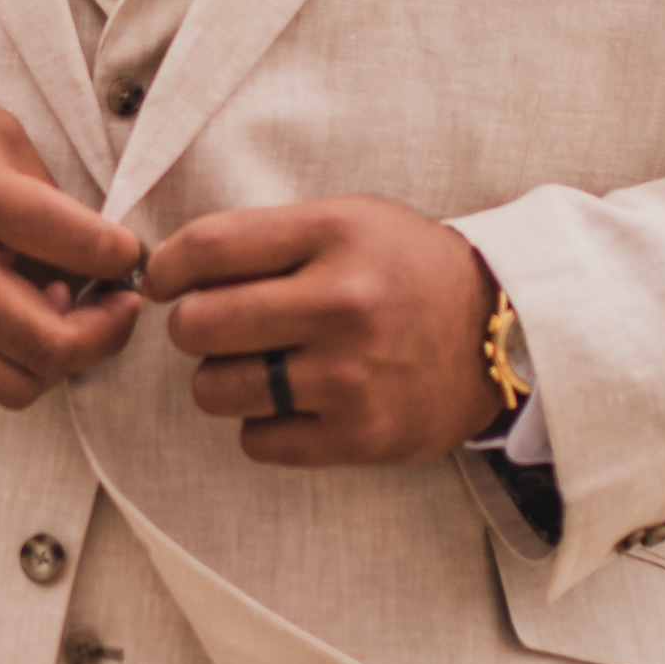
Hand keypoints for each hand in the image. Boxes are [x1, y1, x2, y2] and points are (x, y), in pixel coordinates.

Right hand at [0, 77, 142, 408]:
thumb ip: (49, 198)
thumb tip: (96, 260)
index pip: (88, 250)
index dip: (127, 257)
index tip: (127, 255)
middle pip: (54, 345)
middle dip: (109, 334)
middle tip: (120, 310)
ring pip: (15, 383)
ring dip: (57, 361)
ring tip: (64, 322)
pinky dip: (1, 354)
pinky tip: (3, 316)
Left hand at [145, 196, 501, 466]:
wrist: (500, 333)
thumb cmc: (404, 271)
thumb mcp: (347, 222)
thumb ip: (265, 237)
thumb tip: (168, 270)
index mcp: (335, 235)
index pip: (208, 248)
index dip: (166, 268)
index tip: (164, 281)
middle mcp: (343, 304)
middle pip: (199, 324)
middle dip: (192, 327)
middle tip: (216, 328)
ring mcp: (352, 376)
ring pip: (216, 390)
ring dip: (222, 380)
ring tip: (260, 366)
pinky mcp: (360, 436)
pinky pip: (257, 441)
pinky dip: (263, 425)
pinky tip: (295, 403)